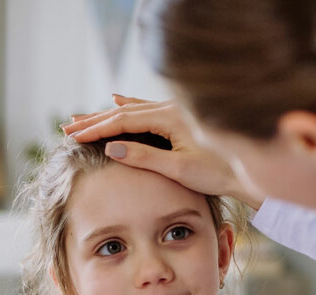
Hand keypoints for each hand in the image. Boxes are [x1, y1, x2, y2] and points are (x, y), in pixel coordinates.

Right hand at [64, 95, 262, 208]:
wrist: (248, 171)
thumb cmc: (217, 173)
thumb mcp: (178, 168)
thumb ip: (144, 157)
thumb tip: (112, 147)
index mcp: (169, 117)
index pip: (123, 120)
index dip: (96, 129)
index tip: (74, 136)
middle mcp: (171, 109)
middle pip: (124, 112)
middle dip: (95, 121)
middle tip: (68, 128)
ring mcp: (176, 112)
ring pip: (134, 110)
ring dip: (107, 115)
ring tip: (82, 118)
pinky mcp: (181, 120)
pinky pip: (147, 110)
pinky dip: (129, 107)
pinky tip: (117, 100)